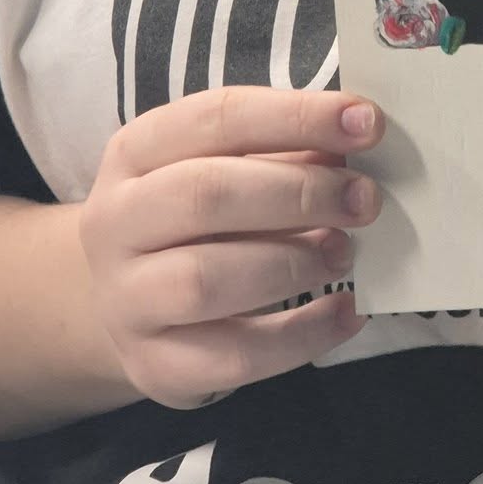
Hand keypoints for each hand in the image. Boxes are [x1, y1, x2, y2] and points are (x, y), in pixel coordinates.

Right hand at [78, 86, 383, 410]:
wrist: (128, 304)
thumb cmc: (195, 219)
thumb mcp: (225, 168)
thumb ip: (284, 152)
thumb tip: (356, 141)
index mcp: (135, 151)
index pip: (217, 118)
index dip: (297, 116)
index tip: (366, 123)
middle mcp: (116, 222)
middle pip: (205, 195)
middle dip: (299, 193)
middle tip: (364, 199)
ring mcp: (127, 300)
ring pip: (205, 280)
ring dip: (292, 262)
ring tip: (344, 252)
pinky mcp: (156, 366)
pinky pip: (234, 357)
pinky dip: (302, 335)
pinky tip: (346, 312)